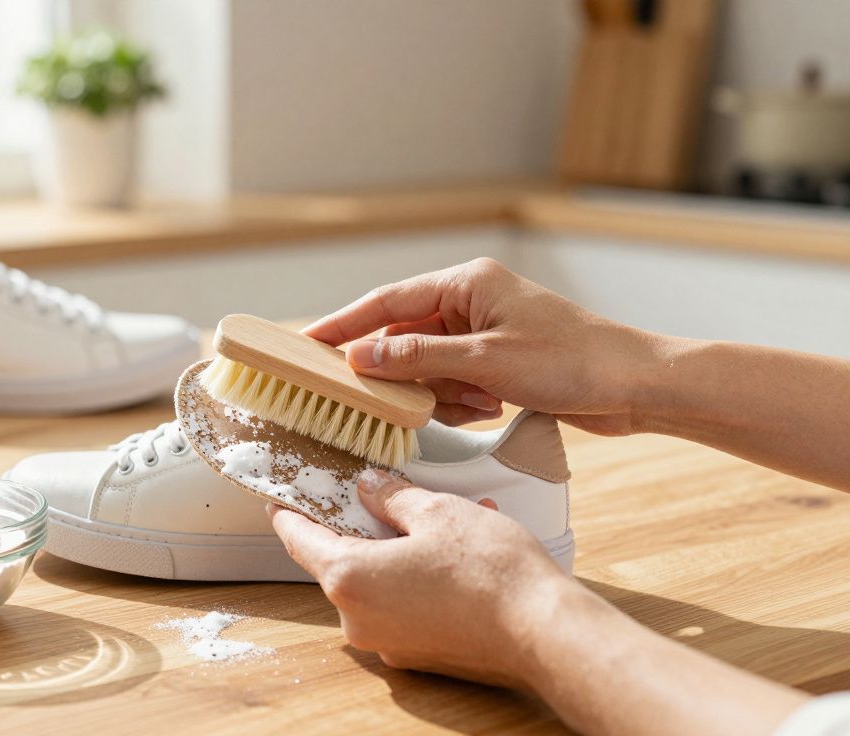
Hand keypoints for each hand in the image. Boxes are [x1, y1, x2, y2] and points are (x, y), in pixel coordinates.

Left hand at [269, 468, 570, 686]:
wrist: (544, 632)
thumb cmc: (491, 572)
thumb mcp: (437, 511)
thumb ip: (393, 497)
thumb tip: (370, 489)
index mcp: (349, 578)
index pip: (300, 540)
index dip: (289, 514)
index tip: (281, 500)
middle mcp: (358, 619)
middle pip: (341, 562)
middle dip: (362, 528)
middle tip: (384, 497)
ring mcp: (388, 642)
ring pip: (377, 583)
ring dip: (398, 552)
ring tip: (442, 520)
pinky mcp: (417, 655)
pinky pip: (403, 607)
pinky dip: (418, 580)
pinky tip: (456, 556)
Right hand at [303, 258, 666, 434]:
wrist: (637, 386)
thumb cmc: (573, 361)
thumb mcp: (486, 362)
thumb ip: (417, 358)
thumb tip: (361, 357)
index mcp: (466, 283)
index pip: (385, 301)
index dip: (343, 325)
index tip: (305, 344)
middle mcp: (470, 302)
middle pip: (404, 337)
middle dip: (402, 373)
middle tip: (376, 398)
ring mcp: (484, 333)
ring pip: (428, 367)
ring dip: (442, 392)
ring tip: (477, 401)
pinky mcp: (497, 362)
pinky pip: (453, 383)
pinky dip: (462, 400)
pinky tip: (491, 406)